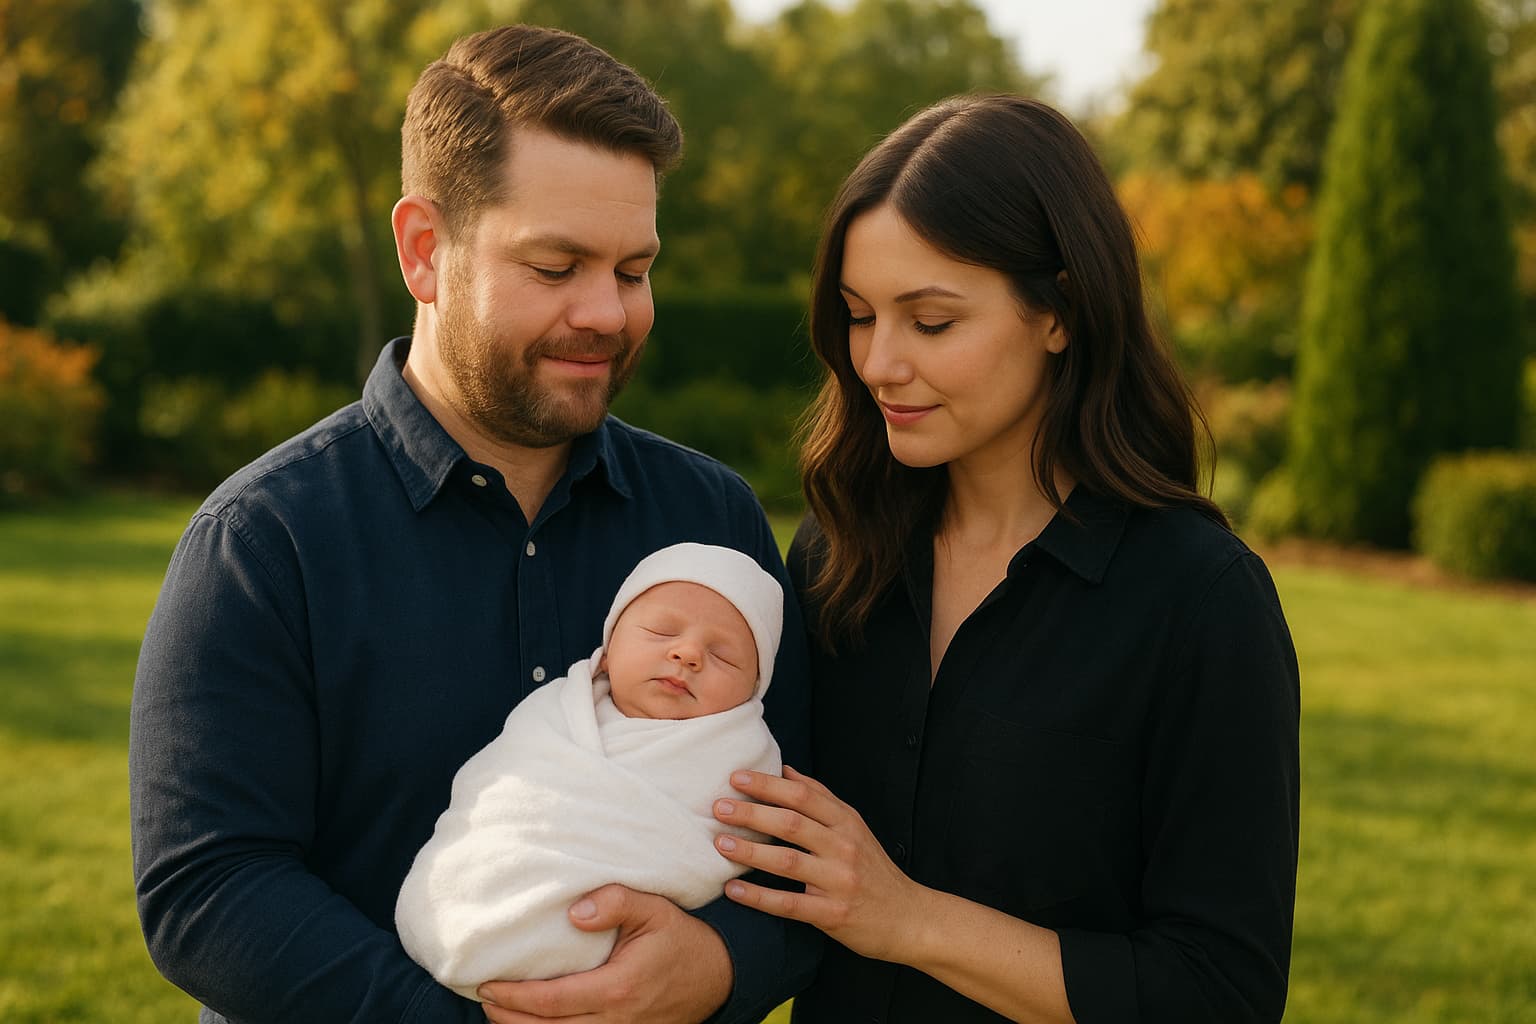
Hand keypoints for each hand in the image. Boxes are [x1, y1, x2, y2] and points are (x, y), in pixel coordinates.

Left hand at [476, 884, 731, 1022]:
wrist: (717, 976)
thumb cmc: (681, 939)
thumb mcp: (653, 909)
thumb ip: (615, 902)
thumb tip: (574, 913)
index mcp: (618, 988)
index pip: (550, 1001)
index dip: (513, 996)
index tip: (487, 984)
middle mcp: (616, 1021)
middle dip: (508, 1018)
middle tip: (484, 999)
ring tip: (500, 1012)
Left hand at [713, 765, 921, 962]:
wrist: (909, 917)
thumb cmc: (873, 869)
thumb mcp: (854, 827)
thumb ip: (822, 799)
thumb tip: (786, 771)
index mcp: (846, 823)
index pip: (803, 796)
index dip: (768, 785)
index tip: (737, 778)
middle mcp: (844, 847)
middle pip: (792, 823)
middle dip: (752, 813)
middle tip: (719, 807)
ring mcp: (838, 881)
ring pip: (787, 861)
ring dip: (751, 851)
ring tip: (720, 844)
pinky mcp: (832, 914)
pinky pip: (789, 904)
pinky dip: (759, 897)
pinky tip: (733, 890)